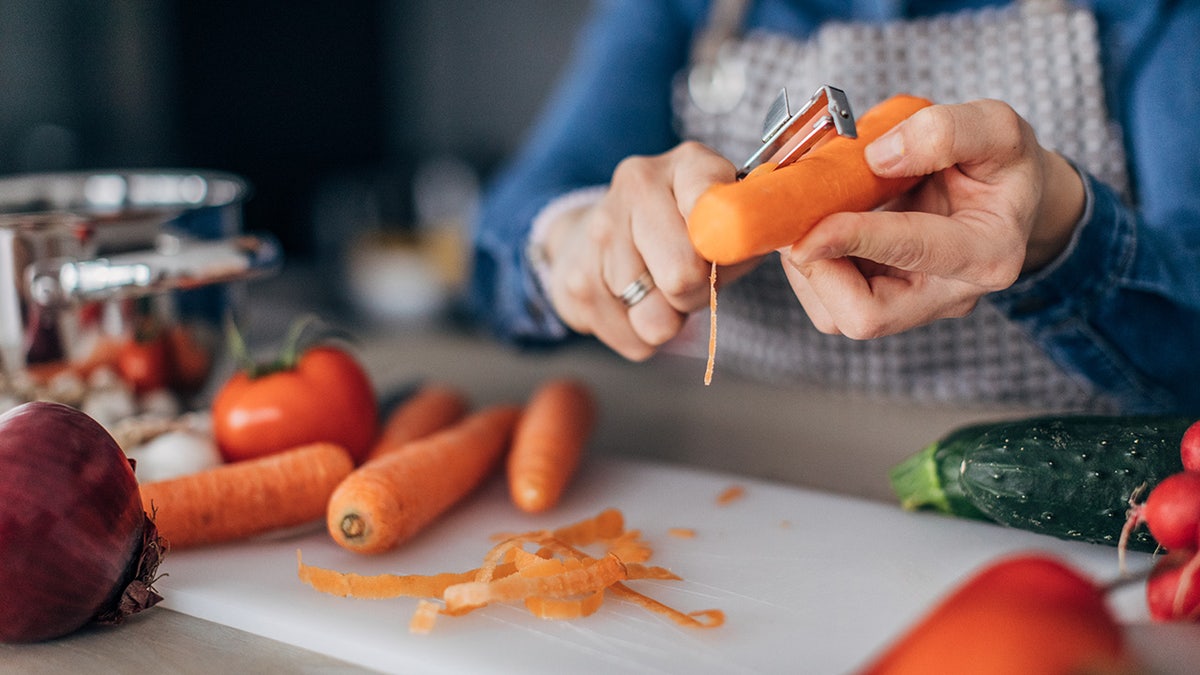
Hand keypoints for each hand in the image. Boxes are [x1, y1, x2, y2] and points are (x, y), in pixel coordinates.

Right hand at [537, 142, 752, 359]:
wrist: (592, 235)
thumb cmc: (680, 234)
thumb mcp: (726, 224)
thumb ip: (745, 237)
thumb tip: (748, 250)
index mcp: (687, 164)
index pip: (714, 207)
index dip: (725, 246)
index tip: (723, 254)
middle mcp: (638, 186)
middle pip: (683, 275)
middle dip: (696, 293)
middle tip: (692, 281)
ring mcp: (599, 231)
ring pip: (656, 317)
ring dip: (667, 317)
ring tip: (657, 288)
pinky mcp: (575, 282)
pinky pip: (633, 340)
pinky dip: (640, 335)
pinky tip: (631, 303)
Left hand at [780, 99, 1084, 338]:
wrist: (1006, 198)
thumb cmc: (1001, 166)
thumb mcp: (997, 129)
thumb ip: (947, 132)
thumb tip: (879, 156)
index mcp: (987, 252)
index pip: (912, 253)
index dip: (853, 237)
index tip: (809, 227)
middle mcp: (949, 294)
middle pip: (865, 316)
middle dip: (819, 272)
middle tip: (799, 224)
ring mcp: (914, 307)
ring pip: (837, 316)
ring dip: (808, 269)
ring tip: (812, 216)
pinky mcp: (885, 306)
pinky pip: (830, 305)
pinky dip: (811, 269)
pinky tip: (821, 230)